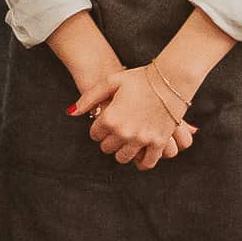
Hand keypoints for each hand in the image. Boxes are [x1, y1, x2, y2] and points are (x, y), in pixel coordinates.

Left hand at [70, 63, 194, 169]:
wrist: (170, 79)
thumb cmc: (139, 78)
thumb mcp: (111, 81)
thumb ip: (89, 98)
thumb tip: (71, 113)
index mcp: (110, 118)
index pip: (95, 135)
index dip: (99, 128)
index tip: (105, 122)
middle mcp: (124, 132)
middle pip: (107, 148)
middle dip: (109, 140)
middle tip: (115, 130)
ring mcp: (142, 139)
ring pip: (123, 158)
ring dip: (122, 151)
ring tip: (126, 141)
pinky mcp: (158, 143)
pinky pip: (147, 162)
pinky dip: (142, 162)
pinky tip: (140, 154)